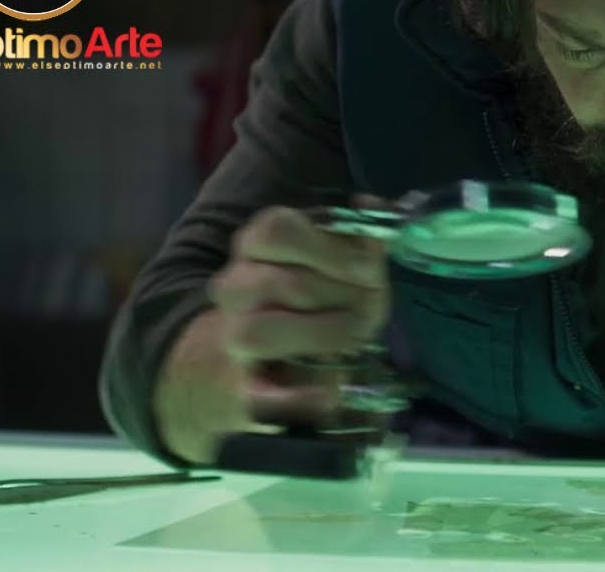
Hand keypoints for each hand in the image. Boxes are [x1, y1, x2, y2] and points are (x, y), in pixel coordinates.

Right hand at [154, 203, 390, 463]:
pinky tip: (330, 394)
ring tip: (354, 337)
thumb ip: (359, 239)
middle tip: (370, 307)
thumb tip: (372, 206)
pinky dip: (300, 398)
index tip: (368, 268)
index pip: (276, 229)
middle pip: (287, 284)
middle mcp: (235, 288)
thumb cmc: (314, 304)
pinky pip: (262, 398)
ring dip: (323, 335)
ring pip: (259, 333)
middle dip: (344, 298)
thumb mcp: (340, 265)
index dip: (329, 247)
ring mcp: (232, 339)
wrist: (258, 367)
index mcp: (256, 247)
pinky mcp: (243, 392)